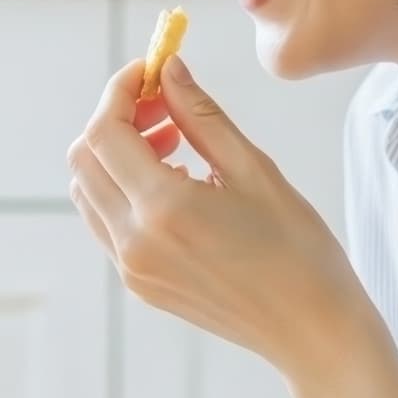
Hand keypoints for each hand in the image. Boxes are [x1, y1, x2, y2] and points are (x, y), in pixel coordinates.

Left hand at [67, 56, 374, 377]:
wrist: (313, 330)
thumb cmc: (297, 249)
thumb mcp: (252, 168)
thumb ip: (200, 114)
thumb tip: (167, 68)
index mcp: (163, 208)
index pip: (104, 131)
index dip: (119, 91)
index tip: (150, 70)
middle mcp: (134, 241)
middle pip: (84, 158)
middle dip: (115, 118)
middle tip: (163, 104)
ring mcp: (131, 268)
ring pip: (88, 190)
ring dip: (116, 154)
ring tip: (173, 141)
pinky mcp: (139, 284)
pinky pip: (106, 222)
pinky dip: (123, 188)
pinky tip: (174, 180)